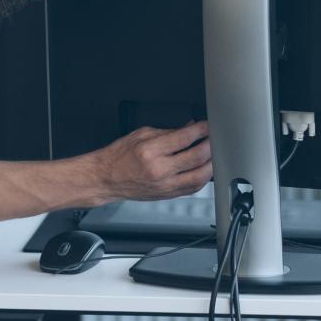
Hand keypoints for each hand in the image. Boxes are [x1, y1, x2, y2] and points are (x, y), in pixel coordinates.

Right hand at [98, 121, 212, 200]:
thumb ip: (168, 131)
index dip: (201, 129)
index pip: (185, 138)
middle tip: (214, 137)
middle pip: (196, 157)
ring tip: (213, 153)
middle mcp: (159, 170)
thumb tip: (189, 127)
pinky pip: (193, 188)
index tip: (207, 125)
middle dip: (210, 144)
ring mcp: (165, 185)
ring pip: (199, 177)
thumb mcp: (141, 134)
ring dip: (211, 163)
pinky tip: (205, 169)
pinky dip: (203, 178)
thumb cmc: (119, 156)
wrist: (106, 179)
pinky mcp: (167, 195)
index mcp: (151, 151)